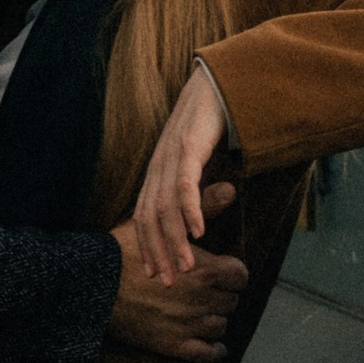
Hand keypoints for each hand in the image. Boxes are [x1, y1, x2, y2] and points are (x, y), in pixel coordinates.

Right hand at [108, 198, 243, 362]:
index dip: (233, 273)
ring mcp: (191, 325)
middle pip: (232, 301)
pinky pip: (208, 354)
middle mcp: (203, 299)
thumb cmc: (123, 252)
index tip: (223, 272)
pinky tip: (213, 344)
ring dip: (216, 318)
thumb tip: (231, 188)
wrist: (93, 286)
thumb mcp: (163, 224)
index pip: (240, 276)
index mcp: (206, 271)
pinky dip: (215, 350)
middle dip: (223, 295)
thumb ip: (202, 208)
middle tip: (210, 291)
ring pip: (222, 325)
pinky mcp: (175, 345)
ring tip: (205, 312)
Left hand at [129, 64, 236, 280]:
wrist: (218, 79)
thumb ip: (195, 185)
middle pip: (150, 217)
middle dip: (158, 252)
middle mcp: (159, 164)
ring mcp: (172, 154)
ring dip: (175, 240)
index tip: (155, 274)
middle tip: (167, 282)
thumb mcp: (200, 160)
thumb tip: (200, 214)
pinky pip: (186, 182)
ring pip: (166, 206)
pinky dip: (190, 210)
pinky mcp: (189, 143)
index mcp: (159, 170)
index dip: (148, 246)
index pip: (145, 216)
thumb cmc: (212, 122)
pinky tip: (198, 232)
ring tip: (187, 267)